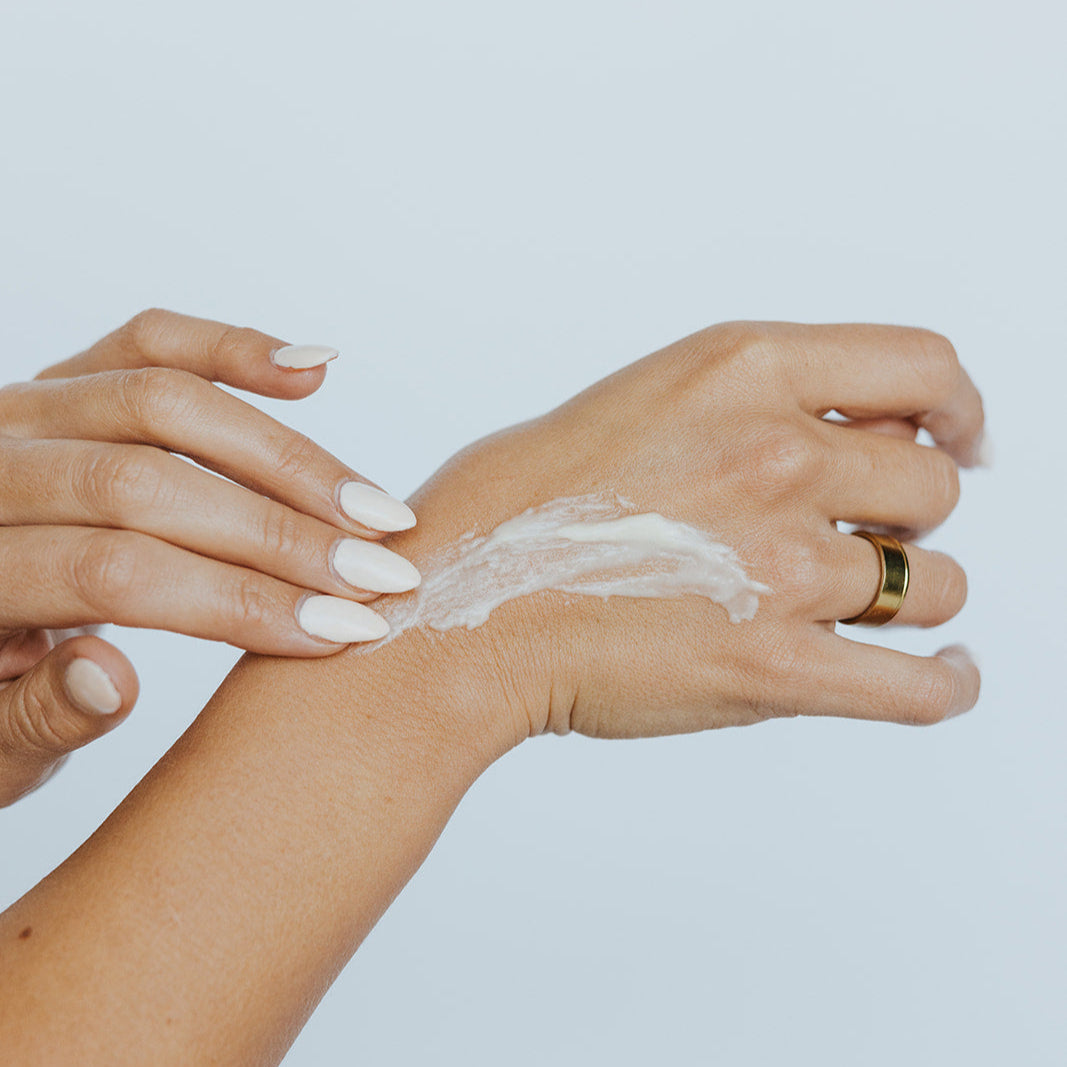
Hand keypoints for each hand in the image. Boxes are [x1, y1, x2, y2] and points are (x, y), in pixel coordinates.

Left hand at [0, 308, 418, 805]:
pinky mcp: (63, 378)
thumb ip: (34, 719)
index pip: (114, 572)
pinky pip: (150, 342)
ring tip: (376, 507)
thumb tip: (113, 681)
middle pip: (149, 481)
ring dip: (286, 456)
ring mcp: (24, 409)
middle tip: (383, 574)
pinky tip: (314, 369)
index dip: (239, 600)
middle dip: (283, 532)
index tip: (343, 630)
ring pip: (165, 401)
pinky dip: (234, 348)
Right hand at [388, 321, 983, 747]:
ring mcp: (782, 565)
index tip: (956, 436)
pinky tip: (943, 674)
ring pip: (936, 586)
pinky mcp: (773, 668)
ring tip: (858, 605)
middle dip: (905, 512)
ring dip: (910, 596)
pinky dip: (946, 684)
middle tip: (858, 533)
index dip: (957, 406)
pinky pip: (920, 688)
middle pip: (933, 485)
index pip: (923, 367)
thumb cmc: (514, 507)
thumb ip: (751, 405)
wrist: (450, 612)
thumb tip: (854, 438)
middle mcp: (774, 454)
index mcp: (738, 371)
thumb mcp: (638, 401)